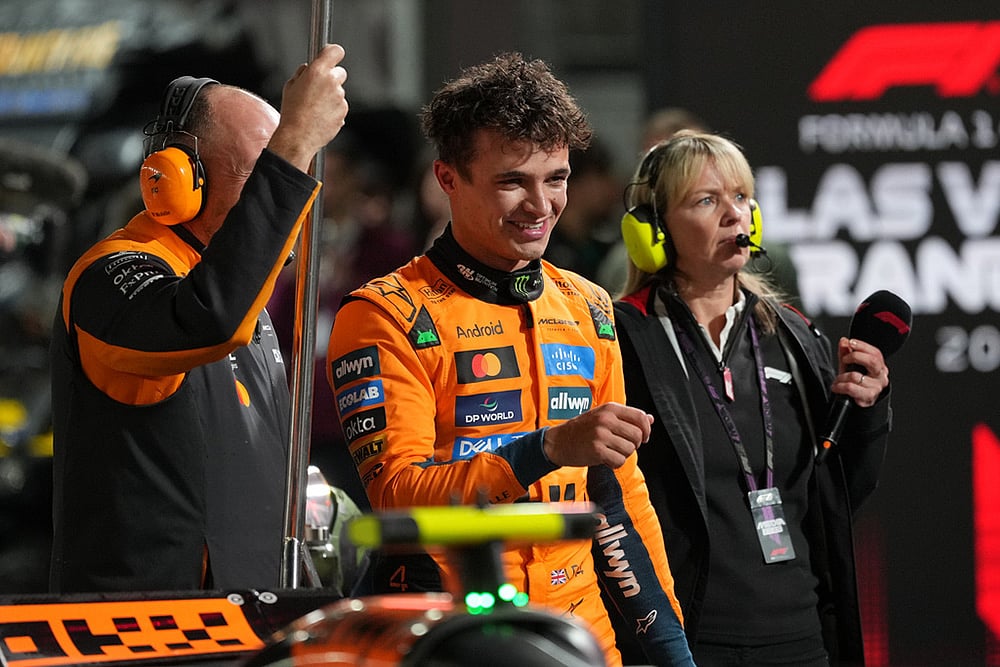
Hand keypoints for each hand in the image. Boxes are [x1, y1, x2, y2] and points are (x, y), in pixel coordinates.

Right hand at [267, 43, 348, 170]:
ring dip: (331, 96)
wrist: (298, 136)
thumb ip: (303, 73)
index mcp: (317, 71)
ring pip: (339, 91)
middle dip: (331, 77)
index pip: (335, 51)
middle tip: (319, 87)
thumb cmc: (292, 112)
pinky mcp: (343, 111)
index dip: (333, 52)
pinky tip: (321, 115)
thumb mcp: (290, 85)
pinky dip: (333, 109)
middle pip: (340, 72)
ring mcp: (340, 97)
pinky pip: (340, 105)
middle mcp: (331, 82)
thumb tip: (308, 68)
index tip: (331, 55)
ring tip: (315, 107)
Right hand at [543, 402, 653, 468]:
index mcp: (610, 408)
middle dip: (633, 445)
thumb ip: (627, 417)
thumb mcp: (604, 416)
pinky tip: (605, 459)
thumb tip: (650, 419)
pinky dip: (615, 464)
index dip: (646, 430)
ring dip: (622, 454)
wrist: (558, 441)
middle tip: (621, 446)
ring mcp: (600, 434)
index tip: (643, 438)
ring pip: (629, 450)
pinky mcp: (596, 450)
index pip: (640, 416)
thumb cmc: (582, 429)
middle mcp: (606, 419)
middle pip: (637, 435)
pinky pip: (619, 461)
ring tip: (609, 451)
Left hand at [831, 337, 889, 407]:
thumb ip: (846, 352)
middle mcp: (881, 376)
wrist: (856, 402)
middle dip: (855, 357)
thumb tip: (844, 341)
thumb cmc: (855, 384)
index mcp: (879, 367)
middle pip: (872, 361)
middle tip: (845, 360)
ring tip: (838, 380)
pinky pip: (851, 388)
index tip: (851, 343)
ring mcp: (876, 388)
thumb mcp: (849, 366)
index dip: (862, 346)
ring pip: (856, 376)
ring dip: (841, 377)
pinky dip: (840, 386)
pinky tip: (837, 387)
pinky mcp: (868, 397)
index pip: (875, 353)